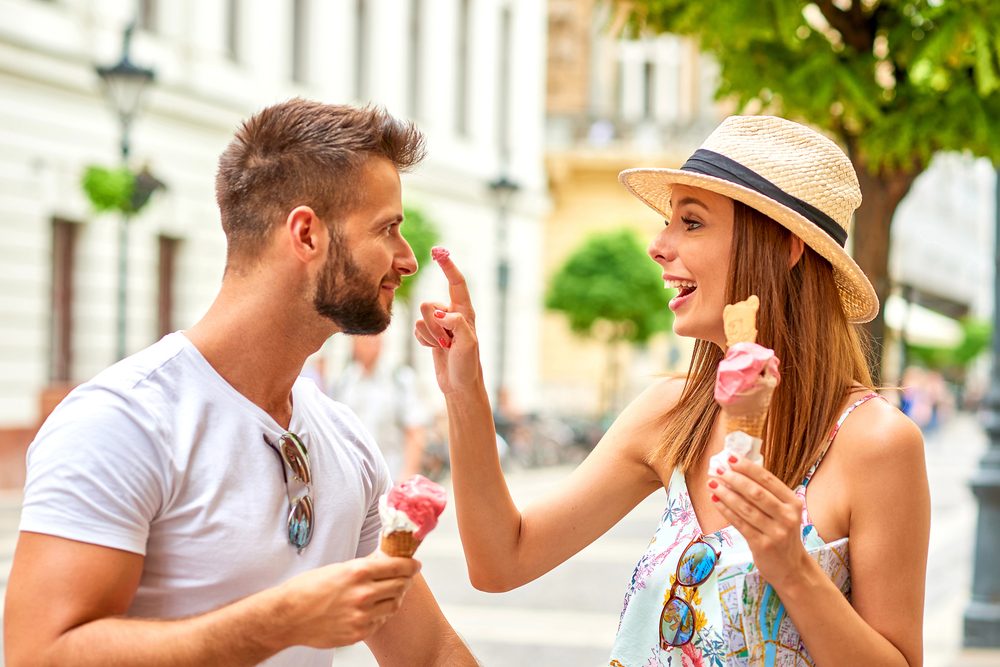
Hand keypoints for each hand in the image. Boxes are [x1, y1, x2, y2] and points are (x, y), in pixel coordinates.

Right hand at [277, 555, 420, 647]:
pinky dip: (381, 614)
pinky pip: (380, 622)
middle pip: (400, 586)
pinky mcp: (358, 633)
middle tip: (404, 578)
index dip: (410, 565)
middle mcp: (363, 594)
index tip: (414, 565)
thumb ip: (364, 566)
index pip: (398, 566)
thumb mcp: (338, 568)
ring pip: (394, 605)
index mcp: (358, 572)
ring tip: (388, 593)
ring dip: (395, 597)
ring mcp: (362, 616)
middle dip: (405, 580)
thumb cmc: (307, 589)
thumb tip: (384, 560)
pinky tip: (373, 609)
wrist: (288, 617)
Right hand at [414, 248, 482, 394]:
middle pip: (428, 304)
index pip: (457, 283)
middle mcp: (452, 314)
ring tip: (443, 347)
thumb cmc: (468, 365)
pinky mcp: (430, 334)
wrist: (459, 385)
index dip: (448, 266)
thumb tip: (441, 314)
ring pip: (421, 317)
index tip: (438, 252)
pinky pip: (416, 329)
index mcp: (465, 312)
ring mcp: (440, 324)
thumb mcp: (468, 344)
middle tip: (445, 342)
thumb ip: (457, 325)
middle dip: (432, 324)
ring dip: (428, 335)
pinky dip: (423, 341)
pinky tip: (435, 350)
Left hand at [707, 456, 806, 589]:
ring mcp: (776, 532)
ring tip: (712, 483)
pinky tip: (715, 500)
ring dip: (726, 493)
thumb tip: (736, 471)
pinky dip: (726, 510)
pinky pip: (740, 524)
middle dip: (734, 478)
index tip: (730, 457)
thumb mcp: (782, 513)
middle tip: (717, 469)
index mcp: (793, 503)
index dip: (747, 467)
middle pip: (756, 492)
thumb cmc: (782, 535)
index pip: (768, 479)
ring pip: (746, 508)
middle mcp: (787, 516)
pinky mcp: (763, 545)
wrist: (791, 569)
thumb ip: (766, 495)